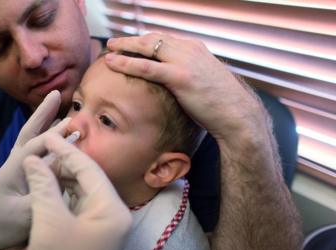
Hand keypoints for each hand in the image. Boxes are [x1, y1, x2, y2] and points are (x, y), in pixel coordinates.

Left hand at [0, 90, 68, 249]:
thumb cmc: (5, 226)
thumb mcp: (24, 215)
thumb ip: (42, 195)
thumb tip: (62, 178)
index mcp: (13, 171)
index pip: (34, 147)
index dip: (52, 136)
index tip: (71, 124)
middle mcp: (14, 164)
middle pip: (29, 133)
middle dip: (42, 113)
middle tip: (54, 93)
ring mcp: (18, 166)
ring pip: (32, 138)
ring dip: (45, 121)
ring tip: (60, 107)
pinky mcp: (24, 172)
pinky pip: (37, 149)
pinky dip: (48, 137)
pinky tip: (59, 132)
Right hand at [23, 134, 131, 249]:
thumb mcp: (47, 221)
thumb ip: (42, 185)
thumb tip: (33, 159)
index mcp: (113, 212)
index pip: (90, 170)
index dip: (66, 150)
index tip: (49, 135)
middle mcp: (116, 216)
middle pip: (90, 179)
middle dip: (65, 164)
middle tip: (43, 151)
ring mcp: (106, 226)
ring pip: (85, 191)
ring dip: (63, 178)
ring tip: (43, 166)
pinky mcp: (95, 233)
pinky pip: (81, 205)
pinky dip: (64, 194)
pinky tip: (49, 186)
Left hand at [105, 33, 265, 143]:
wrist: (237, 114)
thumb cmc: (221, 104)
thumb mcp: (204, 81)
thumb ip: (189, 74)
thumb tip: (175, 82)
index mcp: (195, 49)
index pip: (164, 39)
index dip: (145, 41)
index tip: (131, 45)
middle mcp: (189, 49)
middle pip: (153, 39)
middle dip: (131, 40)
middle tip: (114, 43)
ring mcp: (184, 61)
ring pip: (147, 47)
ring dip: (125, 46)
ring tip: (109, 49)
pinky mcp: (179, 76)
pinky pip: (146, 67)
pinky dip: (126, 63)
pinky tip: (112, 62)